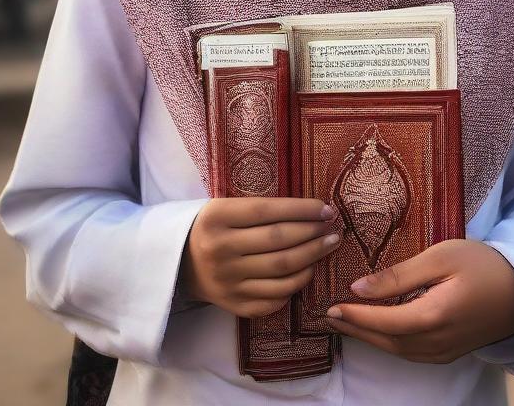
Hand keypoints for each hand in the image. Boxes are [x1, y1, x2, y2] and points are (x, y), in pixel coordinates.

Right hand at [181, 197, 341, 318]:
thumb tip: (313, 211)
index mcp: (217, 218)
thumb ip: (261, 209)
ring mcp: (227, 281)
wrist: (180, 265)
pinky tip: (308, 270)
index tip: (326, 209)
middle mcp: (220, 250)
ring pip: (281, 271)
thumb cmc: (214, 228)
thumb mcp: (226, 207)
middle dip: (313, 233)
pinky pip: (274, 298)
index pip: (268, 211)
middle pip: (278, 241)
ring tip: (329, 245)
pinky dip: (297, 284)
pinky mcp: (234, 305)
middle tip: (333, 228)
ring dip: (312, 257)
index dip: (302, 209)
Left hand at [323, 239, 513, 363]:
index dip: (355, 317)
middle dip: (356, 330)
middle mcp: (436, 342)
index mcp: (433, 316)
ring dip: (370, 338)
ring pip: (397, 351)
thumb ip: (401, 274)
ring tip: (347, 324)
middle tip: (329, 318)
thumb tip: (360, 288)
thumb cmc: (485, 264)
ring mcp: (445, 351)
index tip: (330, 308)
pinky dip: (390, 343)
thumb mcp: (442, 256)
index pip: (383, 321)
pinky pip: (411, 353)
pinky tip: (380, 331)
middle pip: (386, 341)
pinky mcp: (451, 352)